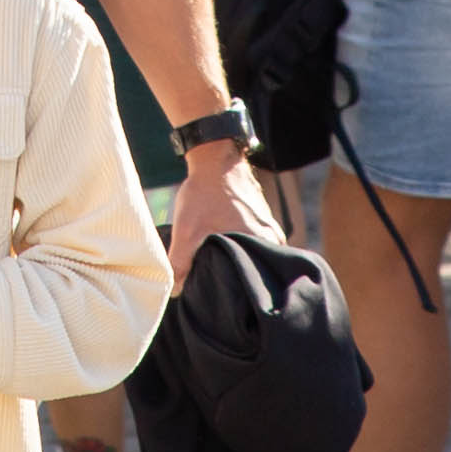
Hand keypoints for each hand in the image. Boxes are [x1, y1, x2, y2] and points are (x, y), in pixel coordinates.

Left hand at [167, 149, 276, 283]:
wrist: (215, 156)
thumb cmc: (205, 193)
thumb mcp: (187, 231)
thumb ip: (180, 263)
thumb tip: (176, 291)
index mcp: (264, 244)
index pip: (255, 282)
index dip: (235, 290)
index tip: (219, 295)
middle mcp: (274, 240)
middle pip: (255, 271)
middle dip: (235, 278)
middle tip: (214, 283)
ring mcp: (270, 229)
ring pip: (254, 256)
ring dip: (237, 261)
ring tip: (216, 266)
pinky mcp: (262, 220)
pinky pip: (253, 243)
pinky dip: (239, 248)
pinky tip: (223, 247)